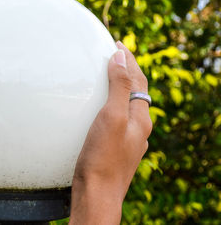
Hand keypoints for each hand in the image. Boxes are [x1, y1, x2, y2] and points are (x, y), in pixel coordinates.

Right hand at [69, 41, 151, 223]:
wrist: (97, 194)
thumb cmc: (102, 157)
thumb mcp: (112, 117)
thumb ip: (120, 87)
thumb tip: (121, 57)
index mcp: (140, 118)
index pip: (138, 80)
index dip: (129, 60)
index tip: (118, 43)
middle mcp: (138, 129)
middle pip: (135, 92)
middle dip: (126, 71)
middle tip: (112, 56)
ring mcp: (127, 140)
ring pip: (126, 106)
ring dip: (118, 88)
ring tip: (106, 76)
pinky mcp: (114, 149)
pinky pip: (115, 119)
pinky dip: (109, 104)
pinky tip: (97, 109)